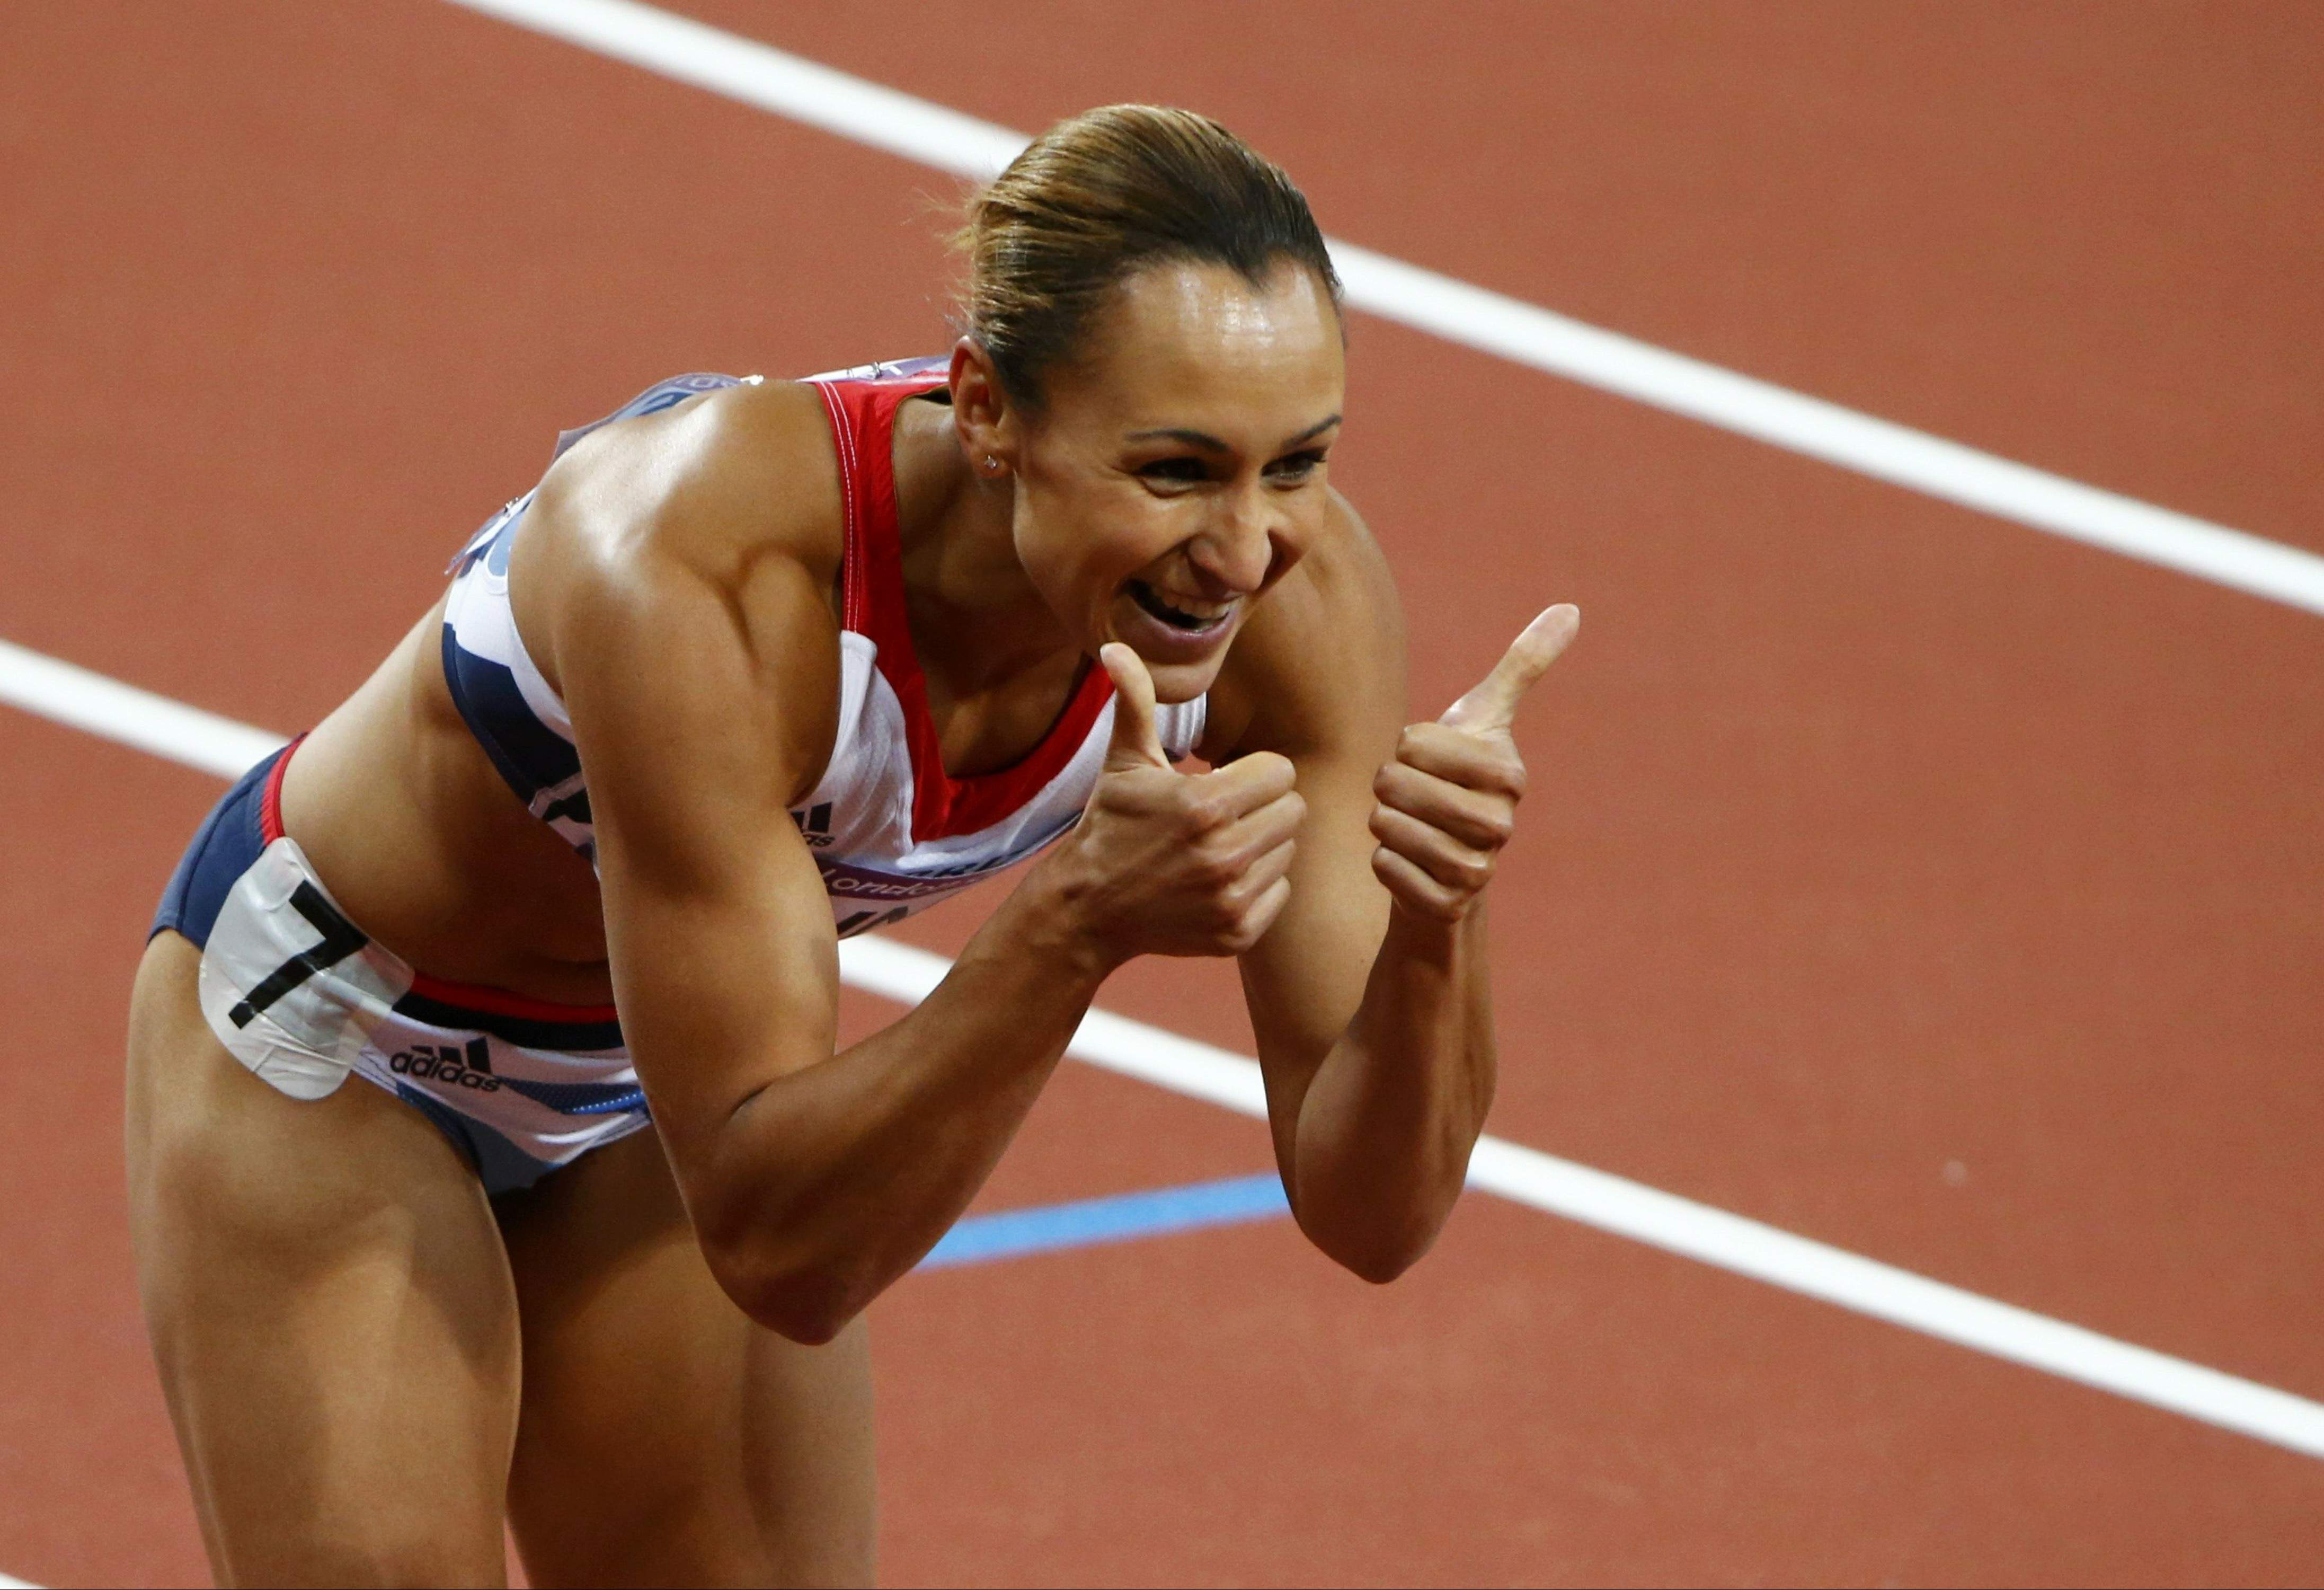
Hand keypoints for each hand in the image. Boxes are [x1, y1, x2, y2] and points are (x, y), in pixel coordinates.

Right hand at [1036, 644, 1306, 965]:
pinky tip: (1219, 883)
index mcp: (1205, 803)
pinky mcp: (1237, 932)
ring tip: (1217, 850)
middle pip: (1293, 811)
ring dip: (1262, 847)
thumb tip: (1114, 647)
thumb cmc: (1112, 825)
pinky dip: (1257, 888)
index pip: (1281, 773)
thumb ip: (1134, 701)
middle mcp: (1224, 853)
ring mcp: (1231, 897)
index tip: (1224, 783)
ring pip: (1288, 852)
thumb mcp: (1123, 762)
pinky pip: (1280, 893)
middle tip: (1225, 817)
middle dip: (1264, 808)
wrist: (1088, 909)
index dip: (1255, 773)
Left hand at [1369, 605, 1577, 923]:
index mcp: (1508, 775)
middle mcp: (1500, 825)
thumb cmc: (1458, 777)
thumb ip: (1522, 665)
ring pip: (1389, 830)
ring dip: (1383, 824)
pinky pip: (1387, 872)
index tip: (1429, 761)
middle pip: (1398, 786)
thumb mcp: (1484, 717)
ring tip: (1404, 825)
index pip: (1414, 743)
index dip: (1407, 748)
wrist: (1448, 857)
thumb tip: (1571, 609)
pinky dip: (1383, 863)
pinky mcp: (1448, 905)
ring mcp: (1476, 870)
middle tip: (1408, 795)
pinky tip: (1404, 861)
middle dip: (1388, 787)